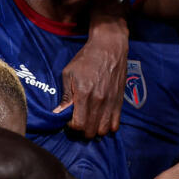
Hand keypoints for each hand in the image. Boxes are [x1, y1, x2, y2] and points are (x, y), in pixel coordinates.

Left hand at [57, 22, 125, 137]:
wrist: (108, 47)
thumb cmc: (86, 58)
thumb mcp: (69, 73)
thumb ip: (65, 95)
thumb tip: (58, 112)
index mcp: (84, 94)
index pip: (79, 124)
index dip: (72, 126)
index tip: (69, 120)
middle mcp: (99, 101)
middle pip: (91, 131)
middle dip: (82, 130)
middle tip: (78, 122)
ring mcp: (111, 102)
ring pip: (103, 130)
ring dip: (95, 130)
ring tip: (90, 121)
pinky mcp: (119, 101)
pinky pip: (116, 124)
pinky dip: (108, 126)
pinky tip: (101, 119)